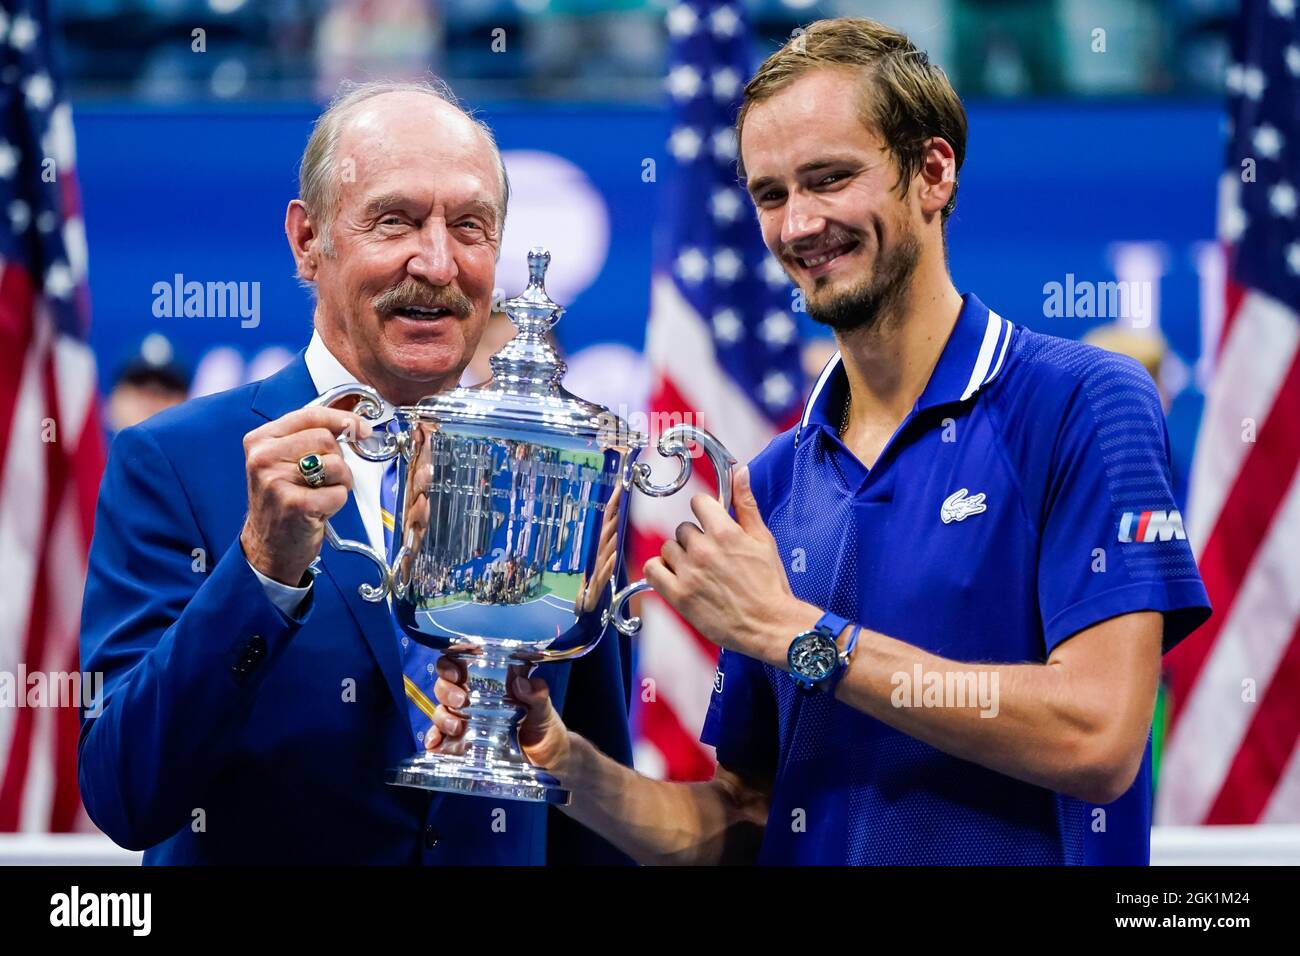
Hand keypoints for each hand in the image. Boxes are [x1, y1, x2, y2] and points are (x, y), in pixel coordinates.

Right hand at [239, 406, 371, 585]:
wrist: (270, 547)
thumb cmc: (283, 503)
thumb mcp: (287, 462)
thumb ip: (313, 436)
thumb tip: (354, 422)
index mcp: (261, 440)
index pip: (310, 415)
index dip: (343, 419)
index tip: (361, 428)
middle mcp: (263, 458)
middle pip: (327, 440)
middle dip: (338, 460)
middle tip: (324, 480)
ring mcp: (275, 481)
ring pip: (336, 465)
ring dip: (339, 483)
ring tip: (319, 495)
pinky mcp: (294, 505)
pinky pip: (338, 493)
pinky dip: (336, 503)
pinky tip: (318, 510)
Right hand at [426, 657, 572, 777]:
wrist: (549, 761)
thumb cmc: (545, 728)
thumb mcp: (544, 709)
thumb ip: (537, 694)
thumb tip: (522, 683)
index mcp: (489, 683)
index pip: (460, 664)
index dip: (451, 664)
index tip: (457, 672)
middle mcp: (472, 700)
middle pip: (444, 687)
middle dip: (446, 691)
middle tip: (461, 701)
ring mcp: (465, 723)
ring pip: (440, 711)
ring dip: (443, 717)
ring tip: (458, 727)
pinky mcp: (462, 745)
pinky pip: (440, 739)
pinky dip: (433, 740)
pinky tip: (435, 744)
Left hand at [643, 465, 818, 665]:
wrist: (769, 625)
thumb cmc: (769, 585)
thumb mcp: (763, 539)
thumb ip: (747, 504)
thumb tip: (741, 473)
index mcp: (725, 532)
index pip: (698, 502)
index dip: (705, 512)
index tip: (711, 524)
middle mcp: (703, 550)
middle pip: (683, 529)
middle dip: (695, 540)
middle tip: (710, 557)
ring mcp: (688, 573)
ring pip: (668, 548)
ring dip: (679, 556)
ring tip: (696, 571)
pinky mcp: (678, 595)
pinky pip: (652, 569)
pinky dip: (659, 570)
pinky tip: (674, 576)